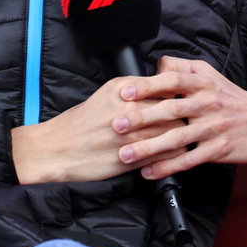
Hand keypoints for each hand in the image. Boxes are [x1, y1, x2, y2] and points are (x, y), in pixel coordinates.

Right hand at [12, 77, 186, 184]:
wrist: (56, 150)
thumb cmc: (81, 123)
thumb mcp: (108, 94)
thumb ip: (137, 90)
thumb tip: (165, 89)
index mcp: (124, 90)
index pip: (168, 88)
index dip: (180, 97)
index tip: (187, 102)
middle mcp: (129, 110)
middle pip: (174, 110)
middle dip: (184, 117)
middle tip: (191, 121)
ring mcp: (132, 135)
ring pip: (174, 133)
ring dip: (182, 137)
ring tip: (184, 138)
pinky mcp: (132, 159)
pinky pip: (165, 156)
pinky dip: (172, 155)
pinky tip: (171, 154)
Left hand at [110, 57, 246, 178]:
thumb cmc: (235, 99)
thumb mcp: (213, 76)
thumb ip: (184, 68)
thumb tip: (157, 65)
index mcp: (204, 84)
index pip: (173, 80)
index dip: (148, 86)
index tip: (125, 92)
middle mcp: (209, 104)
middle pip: (171, 110)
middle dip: (141, 118)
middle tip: (116, 125)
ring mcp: (214, 128)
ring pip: (177, 138)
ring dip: (148, 148)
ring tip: (125, 155)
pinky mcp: (220, 149)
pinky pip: (189, 159)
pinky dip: (168, 167)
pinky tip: (150, 172)